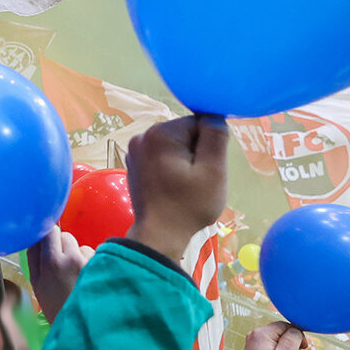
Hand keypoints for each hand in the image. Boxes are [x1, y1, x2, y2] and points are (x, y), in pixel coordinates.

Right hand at [27, 227, 94, 315]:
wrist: (79, 328)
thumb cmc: (55, 306)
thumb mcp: (36, 283)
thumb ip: (34, 256)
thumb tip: (36, 234)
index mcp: (50, 262)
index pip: (50, 231)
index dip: (48, 235)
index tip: (48, 243)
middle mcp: (70, 258)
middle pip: (65, 235)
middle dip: (62, 245)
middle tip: (61, 264)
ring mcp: (88, 263)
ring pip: (80, 246)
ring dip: (78, 255)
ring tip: (75, 276)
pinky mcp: (102, 268)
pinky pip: (94, 257)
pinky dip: (91, 264)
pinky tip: (87, 280)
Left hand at [125, 114, 228, 260]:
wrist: (159, 235)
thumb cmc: (189, 205)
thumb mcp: (213, 171)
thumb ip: (216, 137)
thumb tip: (215, 114)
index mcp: (161, 133)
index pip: (198, 123)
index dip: (209, 145)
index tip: (207, 167)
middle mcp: (143, 135)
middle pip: (184, 133)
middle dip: (196, 152)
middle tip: (197, 179)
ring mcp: (135, 149)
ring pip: (174, 145)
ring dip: (184, 160)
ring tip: (185, 184)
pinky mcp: (133, 163)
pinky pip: (161, 155)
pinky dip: (171, 166)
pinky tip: (173, 185)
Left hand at [232, 320, 306, 349]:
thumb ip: (292, 340)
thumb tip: (297, 330)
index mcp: (261, 334)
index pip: (285, 325)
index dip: (298, 335)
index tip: (304, 347)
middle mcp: (257, 337)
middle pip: (284, 335)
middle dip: (294, 348)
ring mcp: (258, 347)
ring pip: (282, 345)